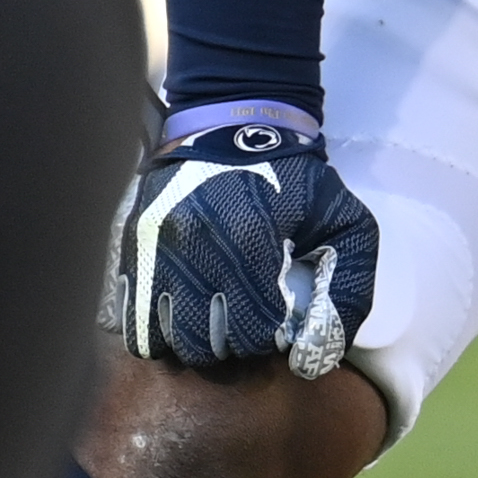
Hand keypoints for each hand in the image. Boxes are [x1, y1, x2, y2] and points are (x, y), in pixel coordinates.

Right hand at [108, 103, 381, 379]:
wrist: (235, 119)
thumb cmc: (295, 178)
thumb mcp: (345, 221)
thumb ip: (350, 289)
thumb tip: (316, 357)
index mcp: (248, 239)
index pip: (252, 334)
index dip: (270, 339)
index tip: (279, 321)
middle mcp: (191, 247)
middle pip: (201, 344)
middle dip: (229, 345)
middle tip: (246, 324)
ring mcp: (151, 248)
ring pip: (159, 340)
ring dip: (190, 341)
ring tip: (214, 319)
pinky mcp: (127, 247)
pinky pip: (128, 318)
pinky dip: (155, 327)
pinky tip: (183, 309)